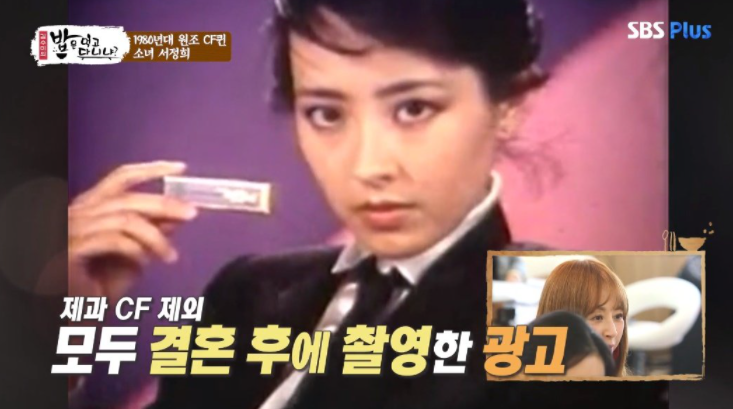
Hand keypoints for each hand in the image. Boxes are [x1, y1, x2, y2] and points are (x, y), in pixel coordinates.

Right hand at [68, 161, 197, 303]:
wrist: (74, 315)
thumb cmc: (98, 287)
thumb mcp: (133, 255)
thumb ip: (150, 233)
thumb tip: (176, 216)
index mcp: (91, 208)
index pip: (122, 177)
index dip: (152, 170)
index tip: (181, 168)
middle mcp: (78, 212)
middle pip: (128, 198)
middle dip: (165, 204)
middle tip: (192, 213)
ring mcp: (71, 229)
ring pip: (124, 219)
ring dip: (155, 238)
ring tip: (170, 256)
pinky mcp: (69, 249)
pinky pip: (113, 240)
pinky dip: (136, 250)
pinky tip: (146, 263)